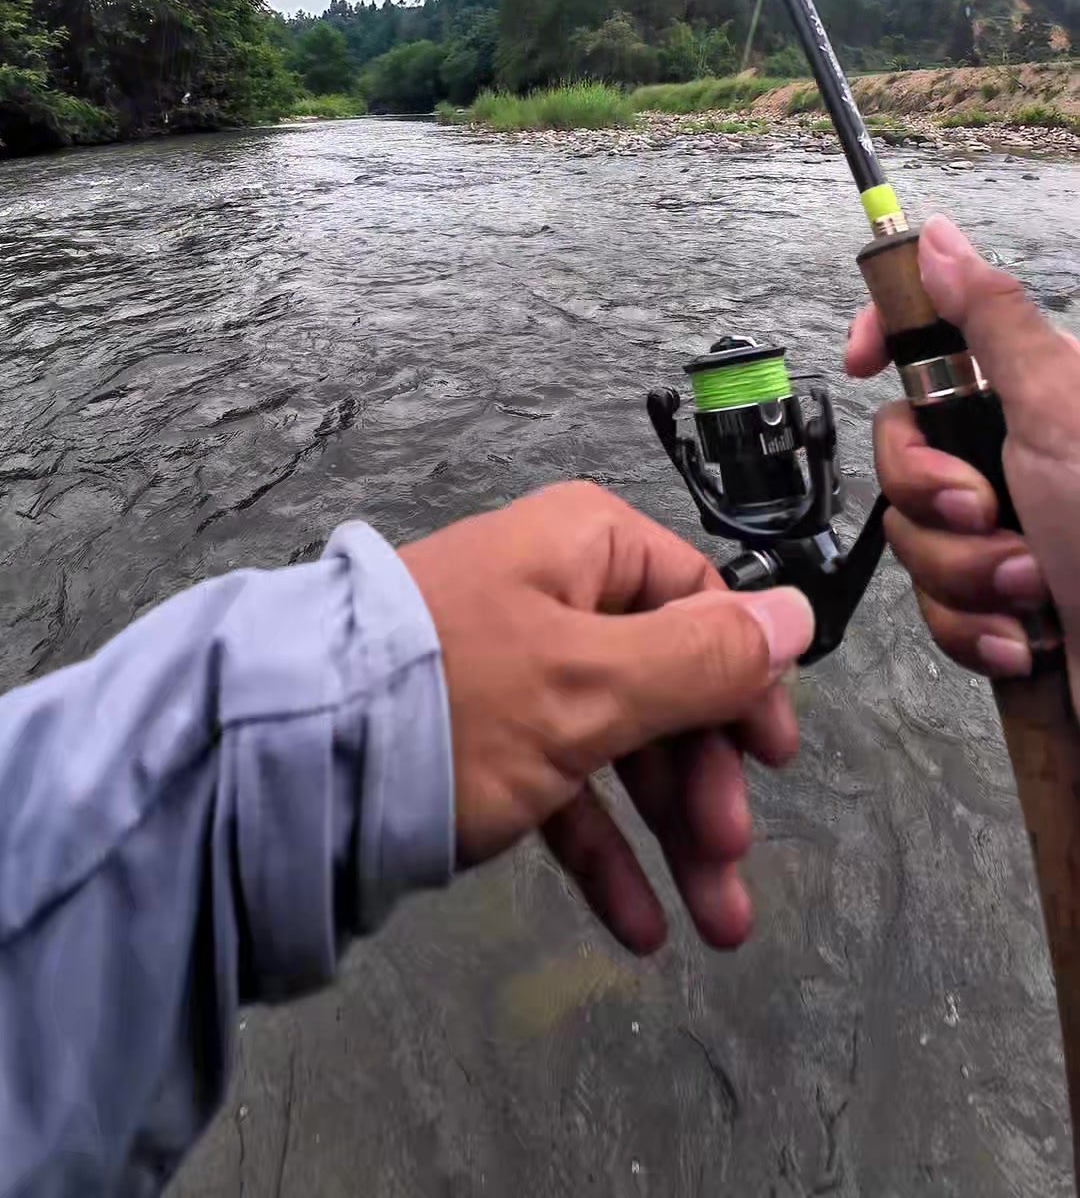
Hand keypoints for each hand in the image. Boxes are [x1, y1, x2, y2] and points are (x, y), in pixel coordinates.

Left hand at [401, 482, 812, 955]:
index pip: (699, 603)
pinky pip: (562, 792)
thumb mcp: (593, 681)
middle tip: (731, 860)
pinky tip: (639, 927)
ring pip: (619, 749)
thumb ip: (705, 658)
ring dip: (672, 835)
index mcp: (585, 550)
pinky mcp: (479, 745)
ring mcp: (514, 675)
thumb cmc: (459, 700)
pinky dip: (603, 853)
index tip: (775, 762)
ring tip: (717, 926)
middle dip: (707, 784)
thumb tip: (796, 611)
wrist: (290, 761)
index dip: (744, 683)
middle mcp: (554, 598)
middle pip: (664, 686)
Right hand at [847, 215, 1079, 710]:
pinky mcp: (1000, 604)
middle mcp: (1017, 457)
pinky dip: (977, 628)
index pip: (933, 339)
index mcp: (1032, 396)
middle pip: (901, 450)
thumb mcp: (1060, 406)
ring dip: (966, 574)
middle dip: (933, 499)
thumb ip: (992, 319)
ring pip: (914, 537)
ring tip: (1030, 592)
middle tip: (987, 512)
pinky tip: (1025, 638)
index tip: (861, 361)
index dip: (887, 339)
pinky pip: (936, 606)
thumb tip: (937, 237)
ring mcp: (1007, 532)